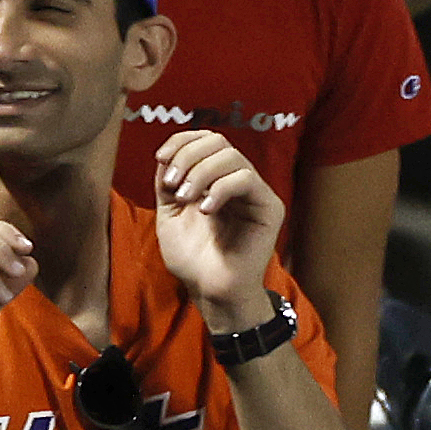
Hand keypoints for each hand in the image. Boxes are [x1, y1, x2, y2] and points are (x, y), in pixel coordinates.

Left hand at [152, 131, 281, 327]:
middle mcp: (237, 181)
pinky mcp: (270, 208)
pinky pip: (247, 179)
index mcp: (215, 179)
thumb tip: (167, 154)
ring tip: (185, 198)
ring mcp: (255, 193)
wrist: (208, 289)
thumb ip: (168, 182)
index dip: (182, 141)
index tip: (160, 158)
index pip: (206, 140)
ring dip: (201, 172)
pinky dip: (220, 189)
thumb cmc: (191, 257)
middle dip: (188, 156)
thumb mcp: (169, 212)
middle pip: (218, 142)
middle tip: (172, 185)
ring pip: (232, 157)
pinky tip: (204, 209)